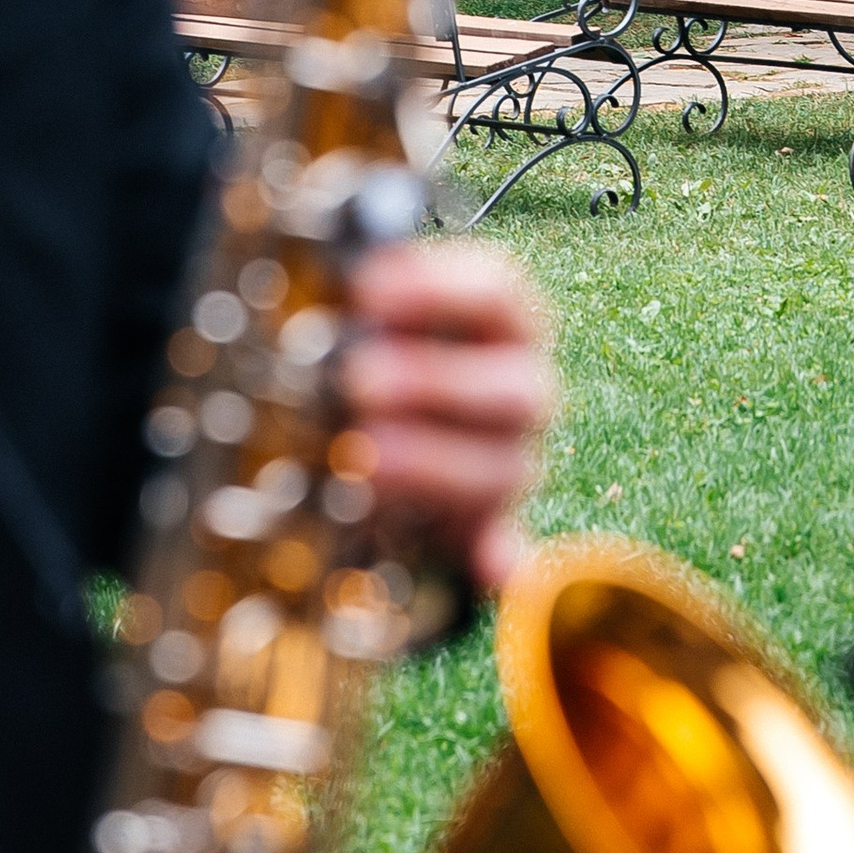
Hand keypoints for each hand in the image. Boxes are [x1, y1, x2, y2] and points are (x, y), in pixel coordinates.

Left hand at [343, 238, 555, 593]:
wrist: (377, 425)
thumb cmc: (372, 353)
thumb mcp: (369, 320)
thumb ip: (359, 306)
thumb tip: (333, 287)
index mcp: (501, 321)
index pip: (498, 292)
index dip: (436, 289)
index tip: (366, 291)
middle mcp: (521, 387)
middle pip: (513, 388)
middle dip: (433, 384)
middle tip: (359, 382)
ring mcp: (510, 460)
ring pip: (505, 469)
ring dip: (435, 464)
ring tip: (365, 459)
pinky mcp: (487, 525)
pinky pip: (504, 546)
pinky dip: (499, 557)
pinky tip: (491, 565)